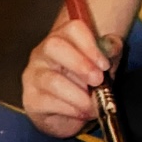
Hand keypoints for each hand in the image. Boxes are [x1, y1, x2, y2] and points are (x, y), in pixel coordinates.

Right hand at [22, 20, 123, 137]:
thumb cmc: (85, 83)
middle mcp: (43, 52)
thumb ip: (110, 54)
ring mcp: (33, 75)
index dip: (90, 45)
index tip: (104, 65)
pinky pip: (49, 102)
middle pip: (54, 45)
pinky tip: (82, 113)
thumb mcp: (104, 66)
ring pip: (52, 79)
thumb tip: (111, 48)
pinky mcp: (30, 99)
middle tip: (98, 81)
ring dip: (78, 95)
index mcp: (63, 38)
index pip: (73, 28)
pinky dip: (71, 110)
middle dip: (80, 64)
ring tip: (93, 105)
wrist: (68, 113)